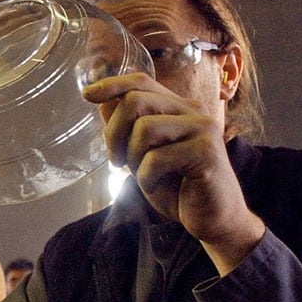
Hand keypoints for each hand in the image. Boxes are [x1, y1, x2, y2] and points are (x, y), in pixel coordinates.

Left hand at [83, 73, 263, 272]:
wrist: (214, 219)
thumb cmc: (178, 188)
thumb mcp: (143, 157)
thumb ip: (128, 130)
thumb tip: (103, 103)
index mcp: (178, 108)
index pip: (141, 81)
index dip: (112, 85)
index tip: (87, 95)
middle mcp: (193, 111)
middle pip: (136, 101)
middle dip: (114, 133)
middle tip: (116, 161)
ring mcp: (203, 129)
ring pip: (145, 128)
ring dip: (132, 157)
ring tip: (141, 175)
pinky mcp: (207, 152)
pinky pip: (157, 158)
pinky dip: (146, 177)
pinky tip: (154, 185)